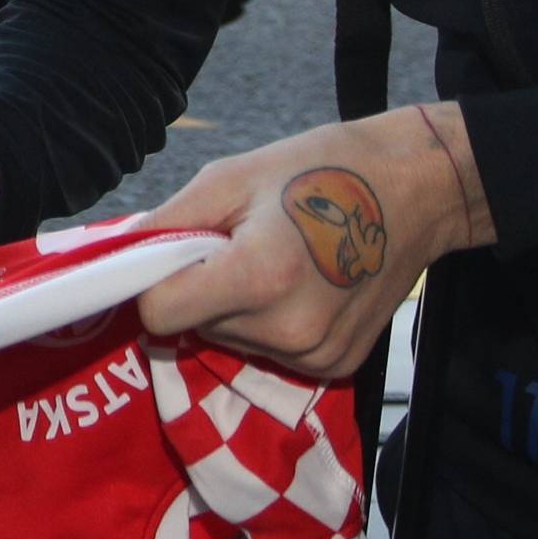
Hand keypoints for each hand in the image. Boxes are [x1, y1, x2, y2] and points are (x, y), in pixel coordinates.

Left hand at [134, 101, 491, 378]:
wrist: (418, 190)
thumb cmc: (321, 170)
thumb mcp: (232, 177)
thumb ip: (168, 224)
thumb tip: (119, 258)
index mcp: (259, 278)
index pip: (160, 314)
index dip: (156, 284)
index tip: (175, 259)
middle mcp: (288, 331)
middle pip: (196, 328)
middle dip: (203, 291)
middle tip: (241, 244)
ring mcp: (316, 357)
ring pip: (231, 342)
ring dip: (237, 309)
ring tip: (279, 261)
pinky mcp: (336, 368)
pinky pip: (270, 353)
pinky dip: (271, 324)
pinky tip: (304, 286)